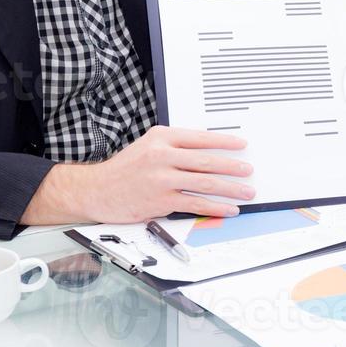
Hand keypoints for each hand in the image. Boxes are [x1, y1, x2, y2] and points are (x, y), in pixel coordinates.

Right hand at [23, 126, 253, 224]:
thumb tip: (208, 153)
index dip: (224, 142)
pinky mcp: (160, 200)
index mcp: (162, 137)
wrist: (96, 189)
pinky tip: (228, 209)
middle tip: (248, 170)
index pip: (201, 137)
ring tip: (246, 191)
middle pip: (207, 160)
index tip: (241, 145)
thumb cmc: (124, 168)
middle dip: (232, 166)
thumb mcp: (148, 145)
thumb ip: (174, 146)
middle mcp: (163, 155)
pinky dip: (215, 207)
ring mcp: (162, 179)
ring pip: (204, 182)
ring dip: (230, 188)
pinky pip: (195, 203)